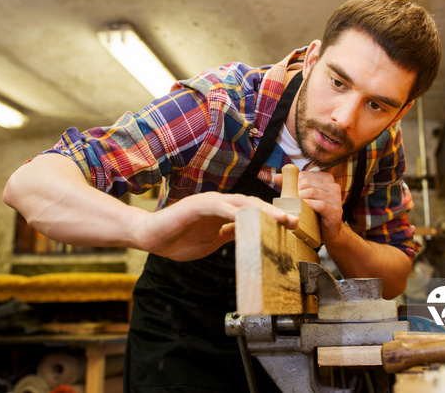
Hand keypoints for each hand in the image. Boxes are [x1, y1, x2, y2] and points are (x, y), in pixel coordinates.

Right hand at [135, 192, 297, 260]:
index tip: (291, 227)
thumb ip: (230, 235)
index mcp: (224, 212)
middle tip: (295, 221)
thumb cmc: (178, 240)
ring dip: (262, 210)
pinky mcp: (197, 206)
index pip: (254, 213)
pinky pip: (220, 207)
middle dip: (275, 212)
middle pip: (253, 205)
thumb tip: (251, 236)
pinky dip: (236, 212)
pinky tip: (249, 218)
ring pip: (241, 203)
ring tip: (280, 219)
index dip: (273, 218)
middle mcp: (220, 203)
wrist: (149, 237)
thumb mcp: (212, 242)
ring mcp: (209, 202)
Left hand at [278, 170, 343, 242]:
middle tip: (290, 202)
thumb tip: (277, 177)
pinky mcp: (336, 210)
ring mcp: (336, 198)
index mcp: (326, 178)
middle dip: (295, 191)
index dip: (293, 184)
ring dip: (299, 199)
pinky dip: (308, 206)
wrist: (328, 232)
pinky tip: (302, 211)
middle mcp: (333, 186)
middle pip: (307, 182)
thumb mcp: (304, 197)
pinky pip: (320, 204)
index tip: (290, 193)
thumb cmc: (315, 213)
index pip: (304, 175)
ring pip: (312, 192)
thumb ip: (291, 186)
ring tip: (294, 206)